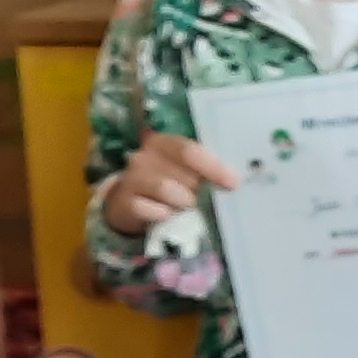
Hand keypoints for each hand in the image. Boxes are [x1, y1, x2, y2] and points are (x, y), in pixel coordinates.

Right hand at [100, 131, 236, 237]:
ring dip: (183, 201)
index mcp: (163, 143)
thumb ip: (205, 170)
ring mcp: (132, 179)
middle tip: (198, 197)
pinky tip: (167, 215)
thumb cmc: (168, 183)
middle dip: (198, 189)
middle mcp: (144, 156)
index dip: (213, 167)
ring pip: (166, 189)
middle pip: (183, 174)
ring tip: (185, 205)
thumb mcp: (185, 171)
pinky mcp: (125, 202)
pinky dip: (164, 215)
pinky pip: (151, 209)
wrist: (130, 203)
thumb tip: (232, 180)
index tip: (231, 183)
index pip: (190, 151)